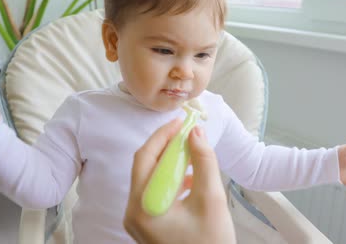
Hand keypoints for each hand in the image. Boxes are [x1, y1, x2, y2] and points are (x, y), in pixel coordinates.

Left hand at [124, 119, 235, 243]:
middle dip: (165, 145)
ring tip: (191, 150)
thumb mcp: (211, 200)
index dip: (164, 135)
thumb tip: (196, 133)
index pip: (147, 158)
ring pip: (149, 178)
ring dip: (169, 161)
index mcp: (143, 207)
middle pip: (144, 166)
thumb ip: (204, 162)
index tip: (182, 120)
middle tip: (186, 130)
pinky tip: (189, 175)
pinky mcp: (147, 225)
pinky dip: (169, 178)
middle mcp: (133, 213)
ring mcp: (138, 221)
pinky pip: (154, 192)